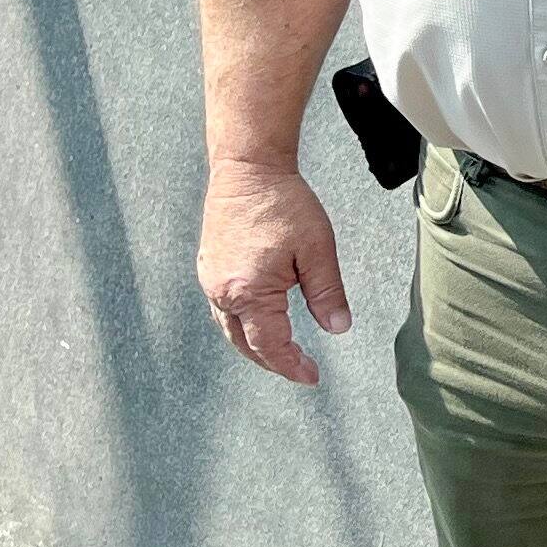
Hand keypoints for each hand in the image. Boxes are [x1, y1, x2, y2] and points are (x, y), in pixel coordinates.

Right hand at [201, 158, 348, 385]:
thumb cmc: (283, 204)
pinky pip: (222, 310)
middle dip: (273, 362)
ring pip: (230, 329)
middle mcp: (222, 292)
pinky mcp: (208, 267)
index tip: (312, 377)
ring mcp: (210, 280)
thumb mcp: (317, 250)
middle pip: (245, 344)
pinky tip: (258, 323)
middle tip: (301, 370)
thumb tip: (338, 328)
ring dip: (254, 347)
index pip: (270, 345)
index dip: (291, 365)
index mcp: (248, 292)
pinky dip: (241, 325)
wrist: (247, 169)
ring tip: (282, 354)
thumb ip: (327, 293)